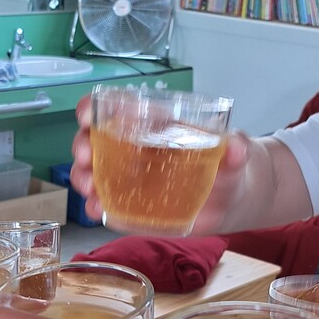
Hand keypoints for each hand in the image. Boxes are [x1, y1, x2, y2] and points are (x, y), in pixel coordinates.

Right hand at [69, 94, 250, 232]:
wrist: (231, 199)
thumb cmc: (227, 166)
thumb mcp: (233, 155)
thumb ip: (235, 150)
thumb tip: (236, 148)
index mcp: (153, 126)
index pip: (116, 109)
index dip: (94, 109)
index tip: (87, 116)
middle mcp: (134, 149)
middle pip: (95, 141)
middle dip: (82, 146)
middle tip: (85, 157)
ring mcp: (130, 178)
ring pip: (94, 172)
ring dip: (84, 178)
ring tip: (89, 189)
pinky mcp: (132, 204)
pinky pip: (107, 203)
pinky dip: (96, 206)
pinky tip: (97, 210)